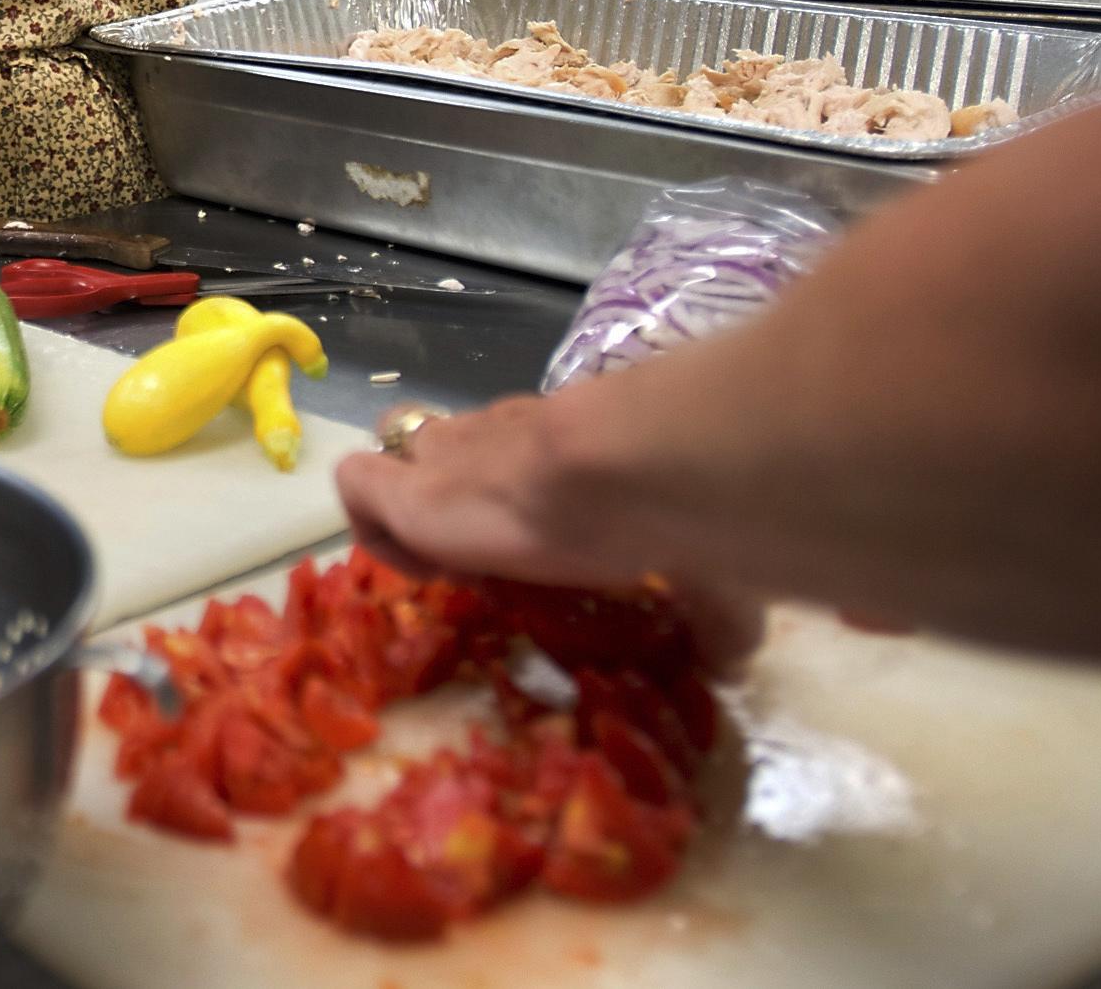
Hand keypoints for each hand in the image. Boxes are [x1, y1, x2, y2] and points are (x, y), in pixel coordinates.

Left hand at [334, 402, 766, 672]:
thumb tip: (737, 663)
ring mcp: (441, 459)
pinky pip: (362, 492)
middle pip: (444, 449)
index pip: (511, 449)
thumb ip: (718, 615)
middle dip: (448, 491)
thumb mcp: (706, 569)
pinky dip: (375, 525)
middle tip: (468, 548)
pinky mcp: (406, 491)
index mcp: (555, 441)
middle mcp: (492, 437)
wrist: (625, 473)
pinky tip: (412, 562)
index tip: (523, 535)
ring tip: (433, 559)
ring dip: (405, 508)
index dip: (507, 487)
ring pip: (397, 462)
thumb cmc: (669, 510)